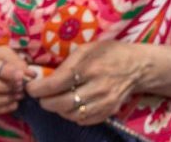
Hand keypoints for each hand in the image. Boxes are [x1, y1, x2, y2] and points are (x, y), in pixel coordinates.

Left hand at [26, 42, 144, 125]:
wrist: (139, 67)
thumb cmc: (110, 53)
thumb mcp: (88, 49)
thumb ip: (67, 63)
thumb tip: (44, 78)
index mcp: (90, 67)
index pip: (55, 84)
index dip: (38, 89)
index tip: (31, 88)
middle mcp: (97, 87)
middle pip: (60, 103)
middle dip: (45, 101)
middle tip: (42, 96)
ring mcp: (104, 102)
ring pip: (70, 114)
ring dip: (58, 109)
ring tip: (57, 99)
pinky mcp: (108, 112)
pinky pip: (82, 120)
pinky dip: (72, 115)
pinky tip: (73, 105)